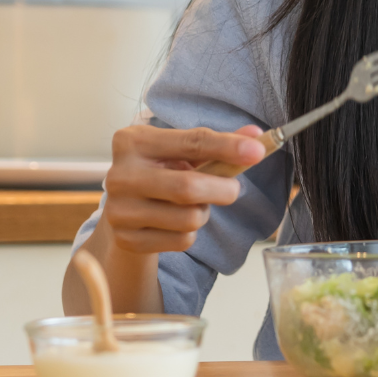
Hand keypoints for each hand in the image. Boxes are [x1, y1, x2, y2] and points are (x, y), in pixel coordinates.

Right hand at [99, 124, 266, 254]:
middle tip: (234, 190)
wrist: (125, 209)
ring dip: (203, 213)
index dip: (228, 147)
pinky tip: (177, 223)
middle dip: (223, 190)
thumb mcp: (182, 153)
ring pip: (188, 219)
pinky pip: (181, 240)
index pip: (192, 142)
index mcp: (133, 141)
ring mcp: (119, 210)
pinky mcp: (126, 239)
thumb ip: (217, 144)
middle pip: (188, 187)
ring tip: (193, 205)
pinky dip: (190, 233)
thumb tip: (256, 136)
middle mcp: (120, 175)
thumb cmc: (160, 173)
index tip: (257, 151)